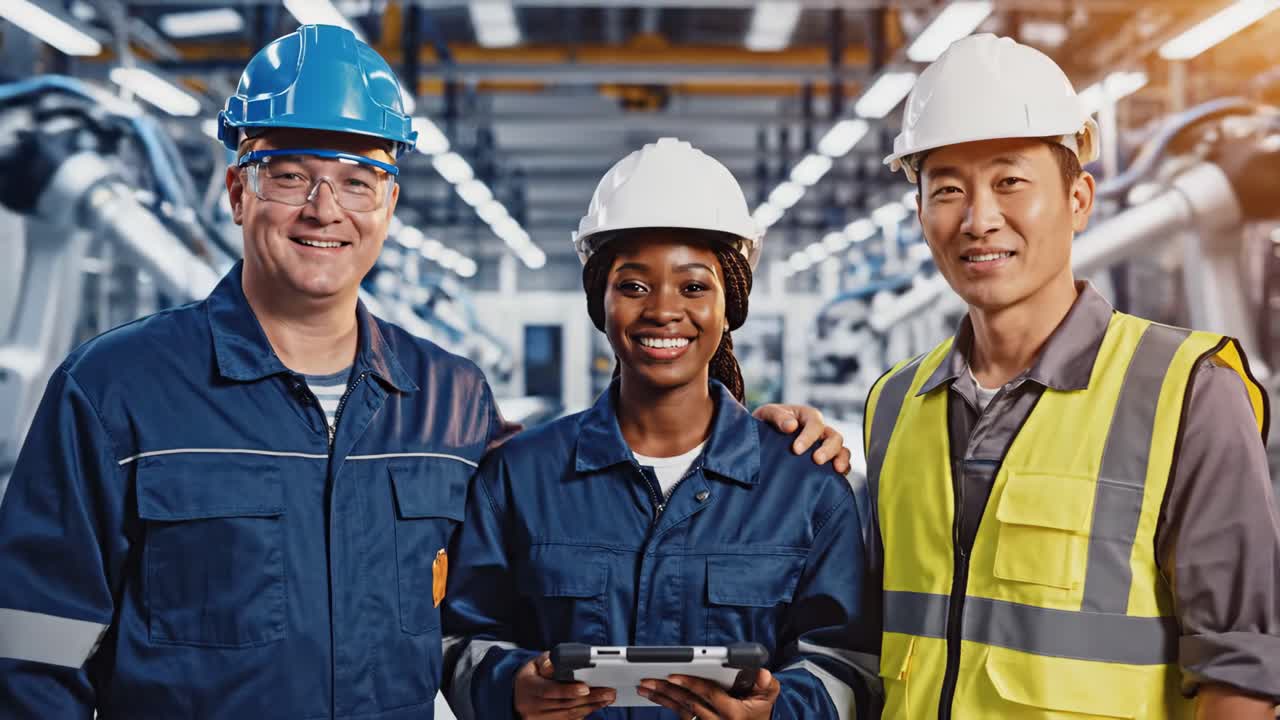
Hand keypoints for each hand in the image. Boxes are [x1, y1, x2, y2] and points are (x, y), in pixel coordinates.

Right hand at [514, 653, 615, 718]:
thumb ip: (545, 662)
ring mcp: (539, 718)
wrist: (515, 697)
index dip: (568, 690)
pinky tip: (596, 706)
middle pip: (564, 704)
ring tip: (607, 699)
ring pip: (569, 715)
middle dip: (590, 698)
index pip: (550, 690)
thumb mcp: (533, 664)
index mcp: (529, 687)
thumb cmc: (529, 678)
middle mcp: (533, 706)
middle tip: (608, 692)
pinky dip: (584, 714)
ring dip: (591, 707)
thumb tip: (554, 665)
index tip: (586, 688)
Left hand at [636, 669, 778, 719]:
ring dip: (661, 698)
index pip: (709, 695)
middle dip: (667, 690)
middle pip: (689, 703)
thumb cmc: (759, 712)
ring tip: (644, 687)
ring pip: (681, 710)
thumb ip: (767, 685)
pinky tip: (655, 695)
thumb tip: (763, 674)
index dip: (691, 684)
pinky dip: (667, 704)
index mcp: (733, 713)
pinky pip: (681, 715)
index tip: (673, 676)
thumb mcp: (768, 698)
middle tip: (648, 680)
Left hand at [753, 404, 851, 473]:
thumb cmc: (766, 423)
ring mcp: (824, 446)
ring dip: (841, 459)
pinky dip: (844, 468)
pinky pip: (841, 463)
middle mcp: (820, 431)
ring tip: (836, 470)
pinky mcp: (825, 460)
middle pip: (834, 437)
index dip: (808, 437)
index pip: (815, 424)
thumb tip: (791, 426)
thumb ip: (778, 417)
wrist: (762, 438)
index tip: (796, 450)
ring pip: (842, 450)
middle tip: (817, 460)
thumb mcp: (767, 413)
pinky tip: (837, 477)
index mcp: (807, 416)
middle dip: (828, 449)